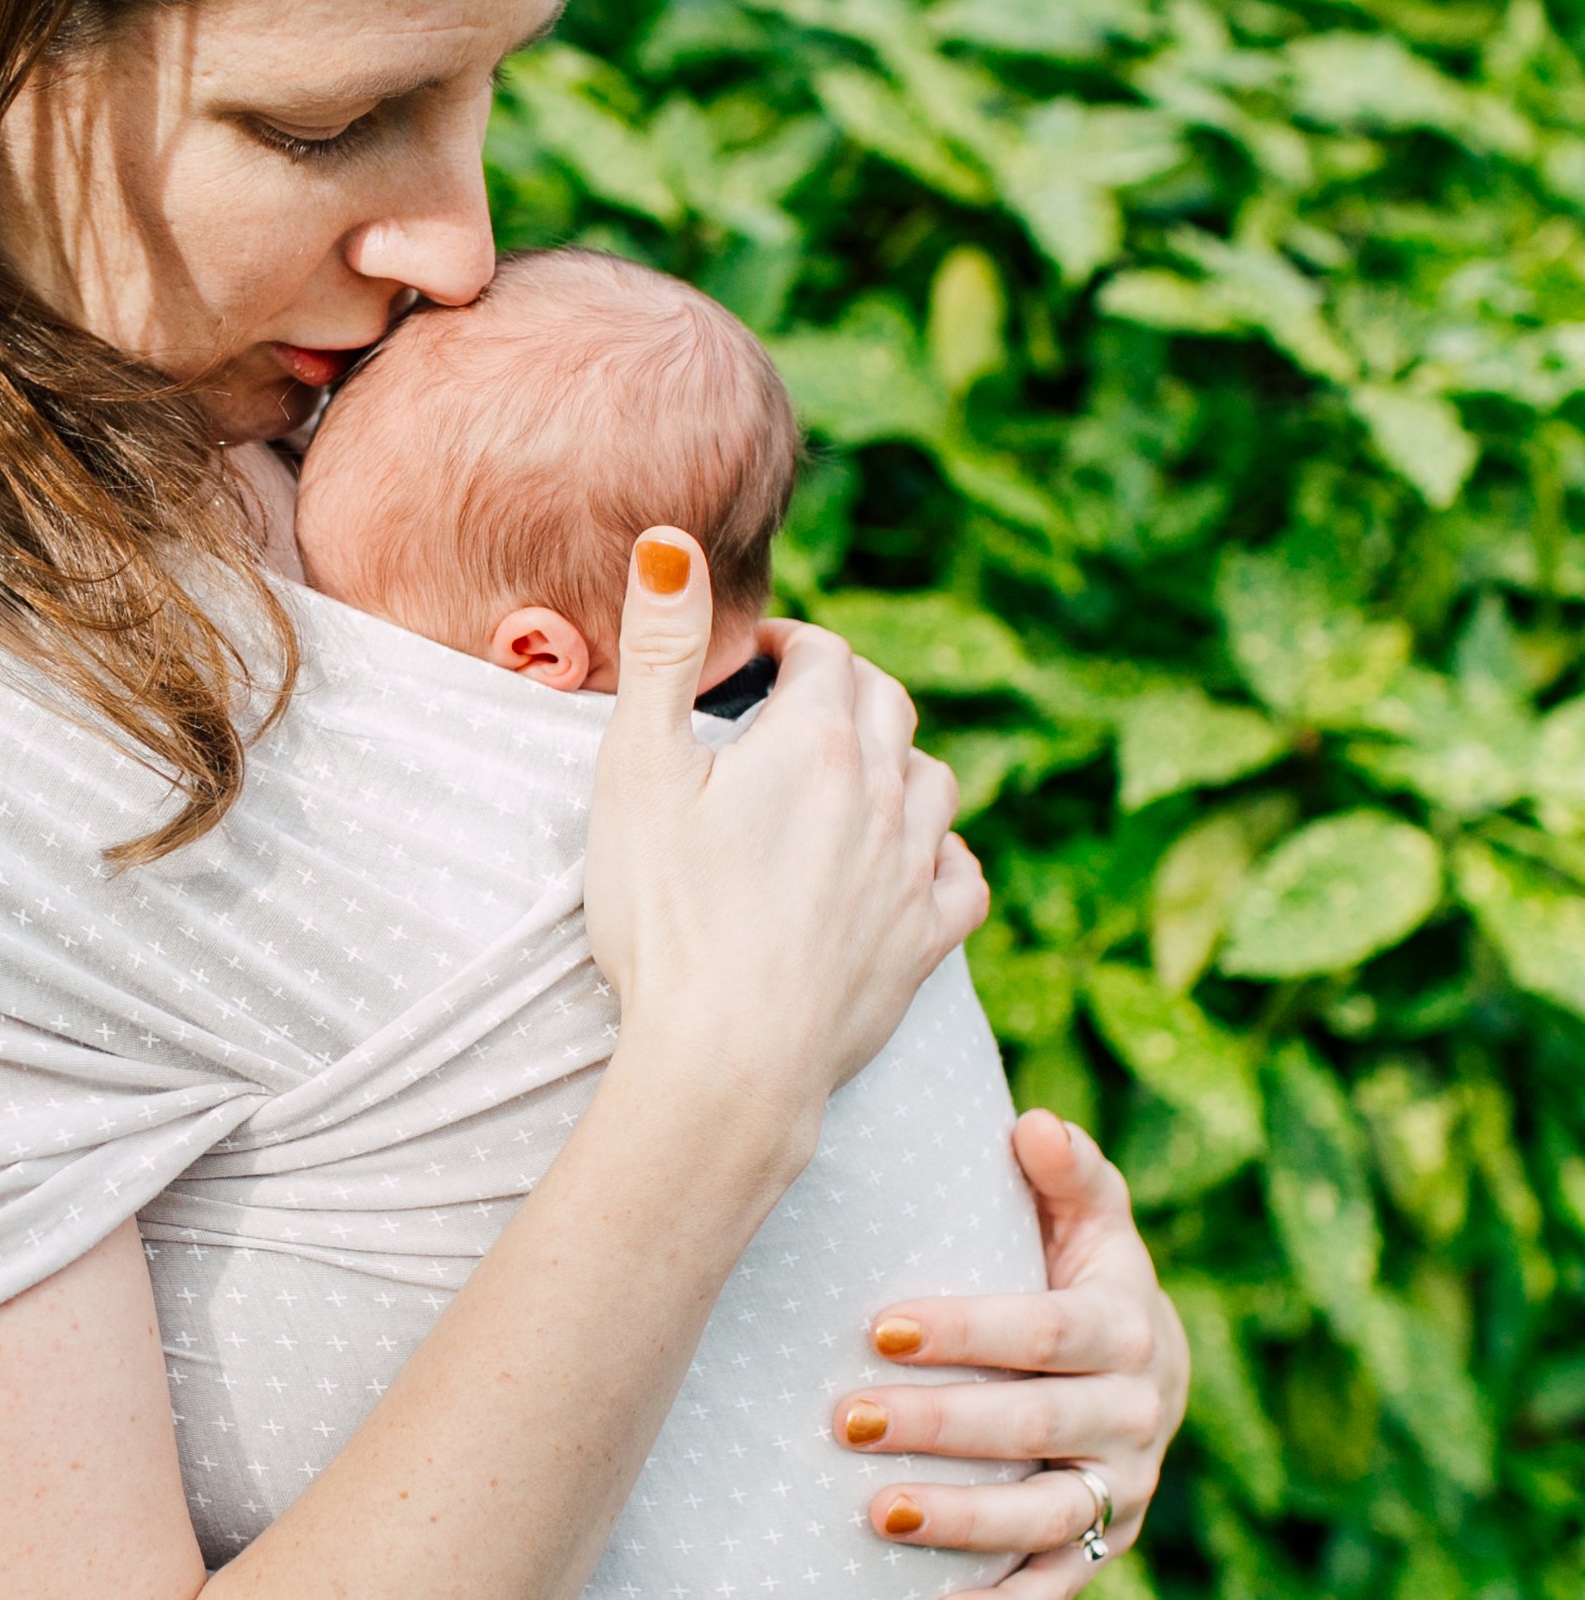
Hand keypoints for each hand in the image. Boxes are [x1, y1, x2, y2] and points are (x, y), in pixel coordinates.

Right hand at [585, 533, 987, 1162]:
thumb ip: (662, 650)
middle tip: (798, 704)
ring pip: (935, 782)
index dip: (790, 646)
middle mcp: (884, 794)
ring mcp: (911, 871)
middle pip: (890, 706)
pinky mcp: (923, 943)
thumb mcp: (638, 770)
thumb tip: (672, 540)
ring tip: (854, 774)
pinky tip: (912, 861)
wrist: (727, 1059)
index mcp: (817, 742)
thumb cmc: (666, 916)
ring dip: (900, 762)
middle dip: (849, 690)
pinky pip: (962, 876)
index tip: (754, 659)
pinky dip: (940, 853)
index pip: (825, 655)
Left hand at [836, 1112, 1189, 1599]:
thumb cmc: (1085, 1277)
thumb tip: (1033, 1124)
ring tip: (877, 1514)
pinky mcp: (1106, 1544)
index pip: (1046, 1333)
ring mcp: (1123, 1487)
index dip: (968, 1332)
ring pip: (1045, 1514)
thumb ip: (1069, 1176)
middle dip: (942, 1425)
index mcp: (1129, 1328)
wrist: (1148, 1371)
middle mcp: (1138, 1414)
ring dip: (963, 1520)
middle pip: (1036, 1424)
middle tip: (847, 1419)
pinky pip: (1059, 1586)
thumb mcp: (1091, 1223)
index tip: (879, 1329)